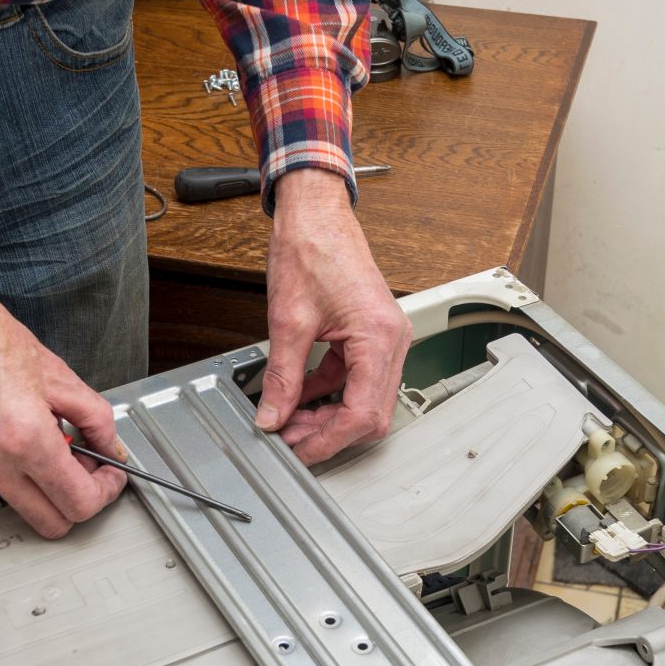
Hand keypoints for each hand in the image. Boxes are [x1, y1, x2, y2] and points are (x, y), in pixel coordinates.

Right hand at [0, 225, 126, 537]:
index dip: (105, 493)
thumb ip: (94, 417)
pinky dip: (16, 472)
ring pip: (24, 506)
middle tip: (86, 470)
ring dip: (45, 486)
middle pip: (52, 523)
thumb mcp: (57, 373)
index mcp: (24, 438)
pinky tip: (16, 437)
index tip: (110, 478)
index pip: (79, 502)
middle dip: (77, 501)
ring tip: (48, 442)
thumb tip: (109, 444)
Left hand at [255, 168, 410, 464]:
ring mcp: (386, 337)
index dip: (329, 441)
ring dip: (328, 416)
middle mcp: (392, 339)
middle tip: (290, 440)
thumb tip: (272, 416)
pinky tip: (301, 398)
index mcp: (379, 337)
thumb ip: (281, 377)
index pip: (363, 413)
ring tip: (290, 422)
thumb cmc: (311, 249)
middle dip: (329, 433)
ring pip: (365, 399)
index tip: (300, 452)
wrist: (316, 213)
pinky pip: (357, 378)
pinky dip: (330, 393)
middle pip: (371, 414)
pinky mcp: (372, 334)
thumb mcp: (288, 322)